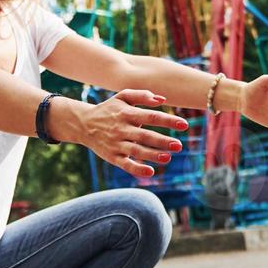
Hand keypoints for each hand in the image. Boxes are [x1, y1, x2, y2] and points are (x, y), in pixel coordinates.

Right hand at [61, 89, 188, 177]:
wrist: (84, 124)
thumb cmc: (109, 109)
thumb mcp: (123, 96)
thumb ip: (142, 95)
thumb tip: (162, 100)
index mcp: (127, 113)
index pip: (150, 117)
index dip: (168, 120)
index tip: (184, 124)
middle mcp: (122, 129)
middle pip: (145, 136)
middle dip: (163, 141)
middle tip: (179, 145)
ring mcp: (117, 144)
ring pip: (137, 151)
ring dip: (153, 155)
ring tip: (168, 157)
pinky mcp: (113, 157)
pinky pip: (126, 164)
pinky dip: (137, 169)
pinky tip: (150, 172)